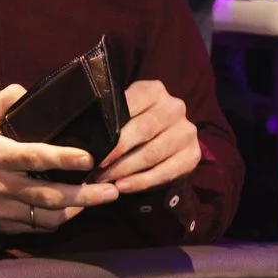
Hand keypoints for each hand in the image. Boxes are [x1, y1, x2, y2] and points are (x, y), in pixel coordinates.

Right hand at [0, 85, 108, 234]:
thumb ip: (4, 101)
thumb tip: (30, 92)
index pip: (35, 158)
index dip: (64, 158)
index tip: (89, 158)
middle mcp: (0, 186)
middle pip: (50, 197)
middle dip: (86, 196)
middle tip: (112, 191)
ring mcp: (1, 210)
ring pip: (47, 218)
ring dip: (77, 211)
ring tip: (100, 200)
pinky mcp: (2, 225)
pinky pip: (36, 228)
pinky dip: (57, 221)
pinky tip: (73, 210)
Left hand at [95, 80, 202, 194]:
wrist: (167, 136)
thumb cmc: (135, 122)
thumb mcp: (125, 111)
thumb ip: (111, 116)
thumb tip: (84, 136)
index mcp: (154, 90)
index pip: (131, 107)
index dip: (112, 131)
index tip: (93, 152)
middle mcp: (174, 107)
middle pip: (143, 131)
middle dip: (117, 153)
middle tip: (97, 170)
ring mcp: (187, 131)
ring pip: (153, 154)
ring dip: (126, 170)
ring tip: (105, 181)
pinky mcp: (193, 155)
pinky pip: (166, 172)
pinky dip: (142, 182)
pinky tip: (123, 187)